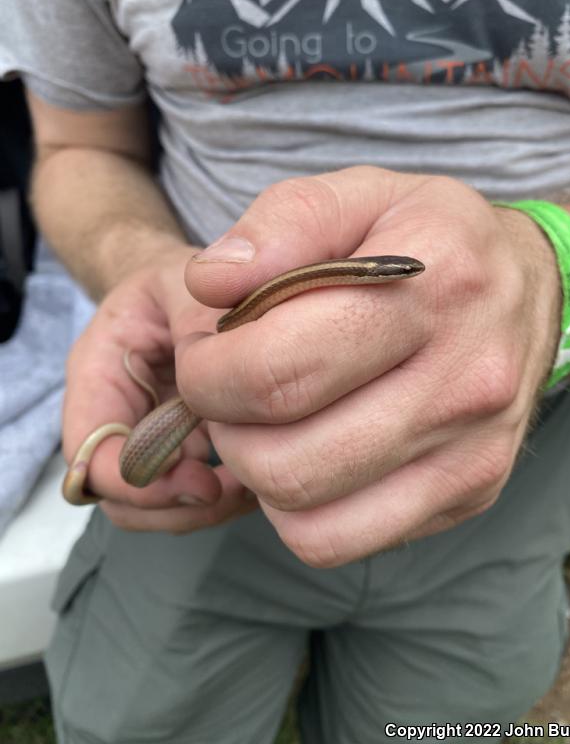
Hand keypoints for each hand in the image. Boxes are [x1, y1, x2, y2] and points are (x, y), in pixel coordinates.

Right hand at [63, 244, 255, 532]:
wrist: (188, 288)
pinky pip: (187, 495)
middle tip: (229, 489)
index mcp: (98, 375)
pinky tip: (256, 474)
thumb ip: (195, 321)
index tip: (201, 476)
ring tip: (249, 483)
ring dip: (201, 508)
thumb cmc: (179, 282)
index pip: (91, 455)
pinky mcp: (178, 449)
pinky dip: (222, 498)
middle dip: (173, 505)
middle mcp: (114, 416)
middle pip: (119, 496)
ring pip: (153, 506)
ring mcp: (145, 438)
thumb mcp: (185, 282)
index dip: (140, 481)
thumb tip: (215, 380)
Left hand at [180, 167, 560, 565]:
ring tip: (267, 419)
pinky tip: (307, 454)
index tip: (205, 350)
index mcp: (432, 290)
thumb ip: (281, 223)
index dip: (207, 372)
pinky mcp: (469, 493)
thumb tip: (209, 283)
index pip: (278, 371)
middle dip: (224, 426)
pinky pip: (341, 540)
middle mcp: (464, 382)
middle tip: (228, 387)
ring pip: (307, 515)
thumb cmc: (432, 240)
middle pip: (286, 459)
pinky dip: (297, 510)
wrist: (534, 289)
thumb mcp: (362, 193)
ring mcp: (472, 452)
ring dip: (256, 472)